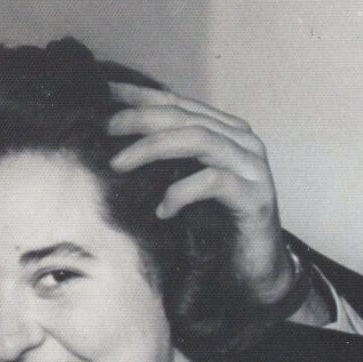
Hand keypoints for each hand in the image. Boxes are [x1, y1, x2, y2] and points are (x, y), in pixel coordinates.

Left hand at [107, 82, 294, 305]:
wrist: (254, 269)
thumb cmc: (214, 225)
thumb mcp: (182, 184)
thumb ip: (164, 160)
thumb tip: (113, 146)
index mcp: (224, 132)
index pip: (178, 104)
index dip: (141, 95)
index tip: (106, 92)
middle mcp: (242, 142)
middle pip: (185, 117)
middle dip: (140, 118)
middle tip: (106, 129)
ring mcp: (252, 168)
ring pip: (199, 139)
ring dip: (152, 147)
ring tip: (119, 165)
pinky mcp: (256, 197)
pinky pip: (214, 182)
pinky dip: (181, 192)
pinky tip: (162, 210)